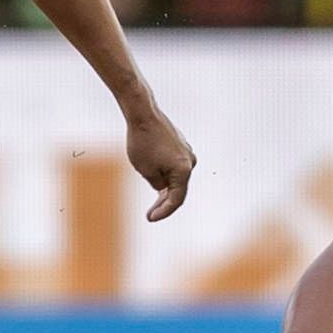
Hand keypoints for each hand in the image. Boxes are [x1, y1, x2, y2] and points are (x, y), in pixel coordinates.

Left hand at [126, 107, 194, 221]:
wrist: (143, 115)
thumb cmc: (142, 143)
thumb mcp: (146, 171)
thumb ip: (157, 184)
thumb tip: (163, 187)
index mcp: (184, 170)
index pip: (176, 199)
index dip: (164, 211)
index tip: (150, 218)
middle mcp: (190, 161)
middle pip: (178, 189)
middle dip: (164, 203)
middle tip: (150, 214)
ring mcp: (186, 152)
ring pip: (176, 177)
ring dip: (165, 188)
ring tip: (152, 199)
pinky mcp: (180, 145)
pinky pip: (174, 165)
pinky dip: (165, 174)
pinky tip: (154, 178)